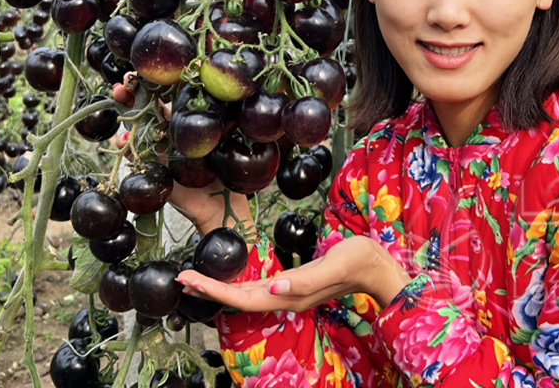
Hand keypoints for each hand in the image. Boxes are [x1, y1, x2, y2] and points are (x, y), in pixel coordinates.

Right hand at [112, 74, 253, 237]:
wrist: (221, 203)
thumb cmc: (227, 167)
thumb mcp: (223, 136)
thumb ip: (215, 113)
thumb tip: (213, 79)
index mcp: (190, 120)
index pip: (170, 94)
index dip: (157, 80)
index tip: (148, 69)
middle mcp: (172, 131)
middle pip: (148, 106)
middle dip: (134, 91)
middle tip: (123, 80)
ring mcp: (160, 149)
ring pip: (138, 126)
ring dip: (126, 111)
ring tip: (119, 96)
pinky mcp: (153, 168)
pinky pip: (135, 154)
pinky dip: (126, 146)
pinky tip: (122, 139)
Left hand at [177, 235, 411, 311]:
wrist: (379, 267)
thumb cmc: (360, 260)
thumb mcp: (336, 263)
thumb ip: (306, 280)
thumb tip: (274, 288)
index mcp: (291, 295)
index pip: (243, 298)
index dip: (214, 291)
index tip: (189, 279)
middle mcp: (286, 298)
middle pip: (238, 299)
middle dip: (208, 289)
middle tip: (179, 278)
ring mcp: (289, 293)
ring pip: (246, 295)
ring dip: (218, 288)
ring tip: (194, 279)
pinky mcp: (294, 285)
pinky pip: (257, 289)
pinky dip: (236, 285)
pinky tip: (228, 281)